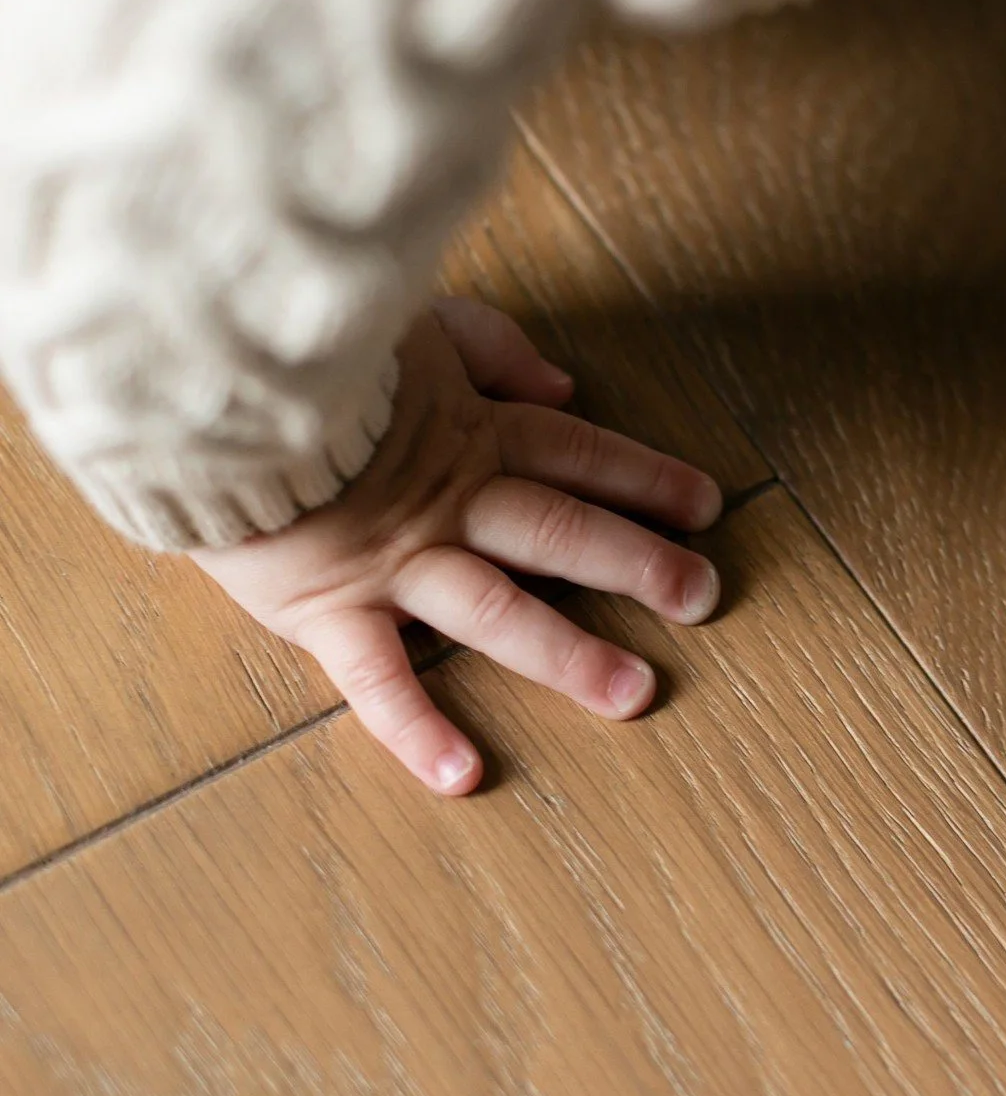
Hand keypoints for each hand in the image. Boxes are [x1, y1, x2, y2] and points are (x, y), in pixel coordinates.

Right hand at [192, 299, 723, 794]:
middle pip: (561, 532)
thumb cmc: (314, 353)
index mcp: (475, 430)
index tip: (706, 506)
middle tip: (705, 597)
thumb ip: (494, 348)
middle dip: (640, 563)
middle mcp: (450, 501)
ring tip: (635, 693)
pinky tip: (466, 775)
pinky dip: (417, 728)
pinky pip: (378, 679)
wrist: (207, 388)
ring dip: (569, 654)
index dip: (647, 479)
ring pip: (498, 610)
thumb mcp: (416, 320)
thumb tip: (563, 388)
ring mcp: (395, 562)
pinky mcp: (329, 610)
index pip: (581, 455)